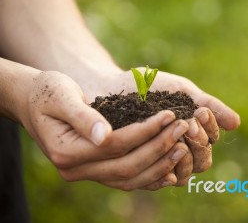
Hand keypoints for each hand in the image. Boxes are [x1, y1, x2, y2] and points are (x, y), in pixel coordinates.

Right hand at [20, 71, 191, 190]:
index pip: (115, 145)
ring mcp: (87, 174)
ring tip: (183, 146)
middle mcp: (76, 169)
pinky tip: (171, 169)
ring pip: (129, 179)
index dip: (145, 131)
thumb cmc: (48, 92)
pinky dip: (150, 177)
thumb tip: (104, 135)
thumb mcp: (60, 96)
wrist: (36, 101)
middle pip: (126, 165)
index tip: (169, 115)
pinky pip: (127, 180)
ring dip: (159, 164)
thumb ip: (82, 116)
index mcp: (66, 151)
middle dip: (159, 147)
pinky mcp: (98, 171)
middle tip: (183, 127)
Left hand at [81, 69, 240, 185]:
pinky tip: (159, 149)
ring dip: (183, 155)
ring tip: (175, 134)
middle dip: (199, 143)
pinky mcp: (141, 167)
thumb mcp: (183, 91)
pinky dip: (163, 165)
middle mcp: (180, 151)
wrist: (111, 86)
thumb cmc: (148, 87)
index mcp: (192, 134)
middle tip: (189, 123)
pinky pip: (157, 178)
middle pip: (202, 162)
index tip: (200, 113)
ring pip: (184, 173)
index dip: (209, 130)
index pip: (210, 143)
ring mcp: (161, 160)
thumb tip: (237, 123)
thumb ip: (210, 106)